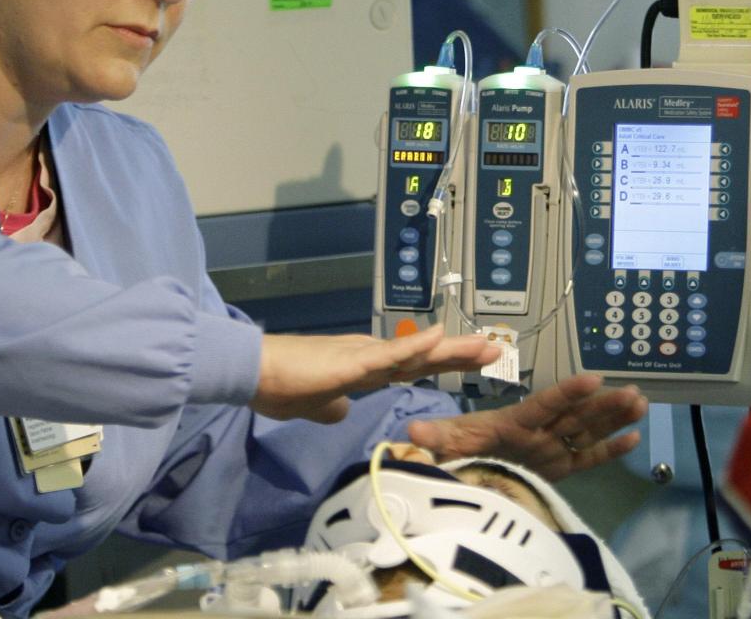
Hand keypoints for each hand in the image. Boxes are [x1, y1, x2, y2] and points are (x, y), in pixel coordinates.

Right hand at [251, 326, 497, 422]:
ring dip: (451, 350)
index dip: (442, 364)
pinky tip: (439, 338)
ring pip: (416, 354)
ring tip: (484, 345)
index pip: (411, 367)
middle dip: (460, 355)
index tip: (471, 362)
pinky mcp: (351, 361)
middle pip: (424, 358)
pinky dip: (416, 347)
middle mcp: (368, 357)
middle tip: (496, 349)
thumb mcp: (312, 405)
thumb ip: (329, 407)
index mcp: (362, 368)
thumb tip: (340, 412)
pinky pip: (390, 355)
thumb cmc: (278, 386)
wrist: (254, 372)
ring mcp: (362, 356)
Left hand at [405, 374, 646, 480]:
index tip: (592, 378)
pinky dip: (610, 450)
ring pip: (588, 430)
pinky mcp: (560, 467)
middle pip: (576, 415)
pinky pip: (588, 458)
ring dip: (613, 418)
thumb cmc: (460, 450)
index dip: (567, 393)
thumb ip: (438, 435)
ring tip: (640, 402)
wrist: (465, 469)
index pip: (546, 405)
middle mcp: (540, 432)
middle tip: (632, 390)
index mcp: (517, 423)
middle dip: (604, 404)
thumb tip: (413, 429)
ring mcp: (553, 448)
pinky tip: (634, 439)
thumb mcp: (449, 441)